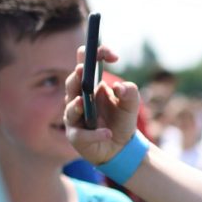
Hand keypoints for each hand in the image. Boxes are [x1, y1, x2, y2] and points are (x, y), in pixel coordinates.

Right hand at [64, 42, 142, 165]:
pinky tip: (107, 133)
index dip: (96, 54)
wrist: (121, 147)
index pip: (86, 63)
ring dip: (76, 105)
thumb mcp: (131, 105)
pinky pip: (81, 135)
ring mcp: (75, 118)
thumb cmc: (121, 121)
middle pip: (72, 83)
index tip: (112, 56)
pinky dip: (94, 134)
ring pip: (70, 108)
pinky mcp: (77, 137)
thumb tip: (119, 88)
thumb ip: (130, 93)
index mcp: (91, 85)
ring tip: (82, 102)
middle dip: (76, 76)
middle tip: (81, 70)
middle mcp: (78, 98)